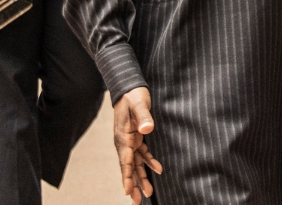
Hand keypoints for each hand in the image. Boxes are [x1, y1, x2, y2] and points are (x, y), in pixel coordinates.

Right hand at [113, 87, 161, 204]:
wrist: (129, 88)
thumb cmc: (133, 95)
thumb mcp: (139, 103)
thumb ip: (144, 116)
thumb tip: (147, 130)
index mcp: (123, 136)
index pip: (125, 160)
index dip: (126, 176)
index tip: (127, 191)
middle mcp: (124, 142)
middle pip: (128, 167)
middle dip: (132, 184)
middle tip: (136, 201)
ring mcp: (129, 141)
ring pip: (134, 164)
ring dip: (140, 178)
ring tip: (147, 193)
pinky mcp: (136, 138)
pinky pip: (142, 154)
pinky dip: (149, 163)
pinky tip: (158, 171)